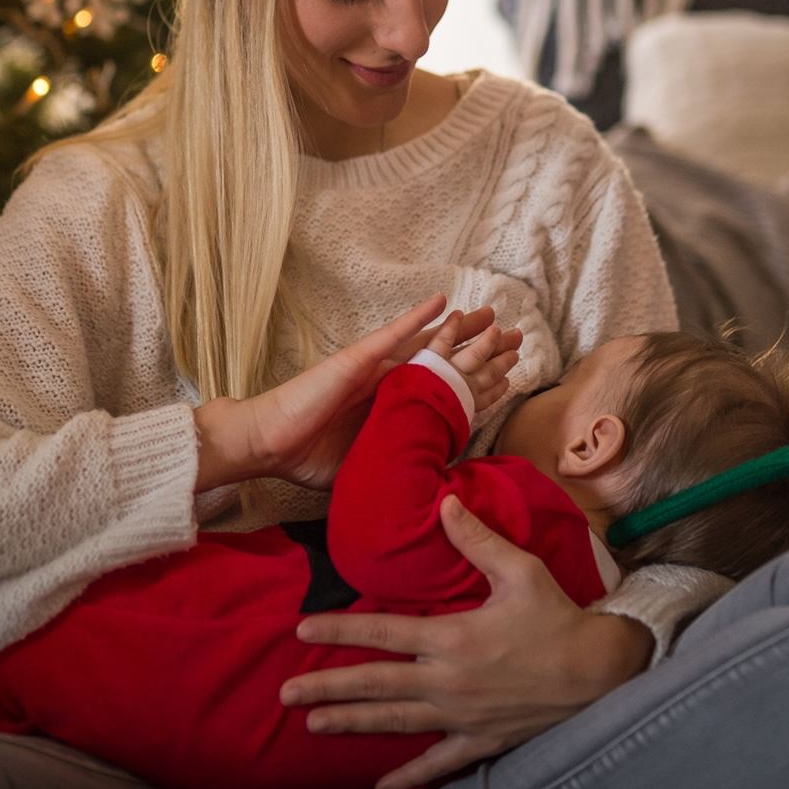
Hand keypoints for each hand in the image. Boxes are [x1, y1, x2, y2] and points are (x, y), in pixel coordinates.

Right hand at [237, 297, 522, 490]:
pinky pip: (392, 336)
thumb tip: (427, 487)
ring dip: (462, 329)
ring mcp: (374, 369)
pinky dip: (417, 318)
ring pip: (428, 344)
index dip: (478, 380)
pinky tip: (442, 301)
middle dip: (483, 351)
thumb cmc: (308, 458)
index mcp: (394, 406)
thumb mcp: (368, 464)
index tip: (509, 374)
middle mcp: (389, 382)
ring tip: (494, 314)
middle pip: (446, 361)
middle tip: (518, 339)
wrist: (269, 444)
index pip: (445, 390)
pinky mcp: (357, 361)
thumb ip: (396, 462)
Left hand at [280, 496, 653, 788]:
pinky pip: (438, 762)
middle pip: (375, 683)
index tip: (303, 629)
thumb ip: (476, 539)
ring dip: (351, 722)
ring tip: (313, 723)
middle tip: (286, 691)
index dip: (340, 629)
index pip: (382, 632)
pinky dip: (408, 776)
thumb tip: (444, 503)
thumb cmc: (558, 618)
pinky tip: (380, 787)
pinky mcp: (480, 740)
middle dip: (327, 687)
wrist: (599, 672)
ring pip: (394, 721)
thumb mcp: (519, 571)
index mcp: (451, 637)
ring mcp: (461, 715)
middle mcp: (447, 680)